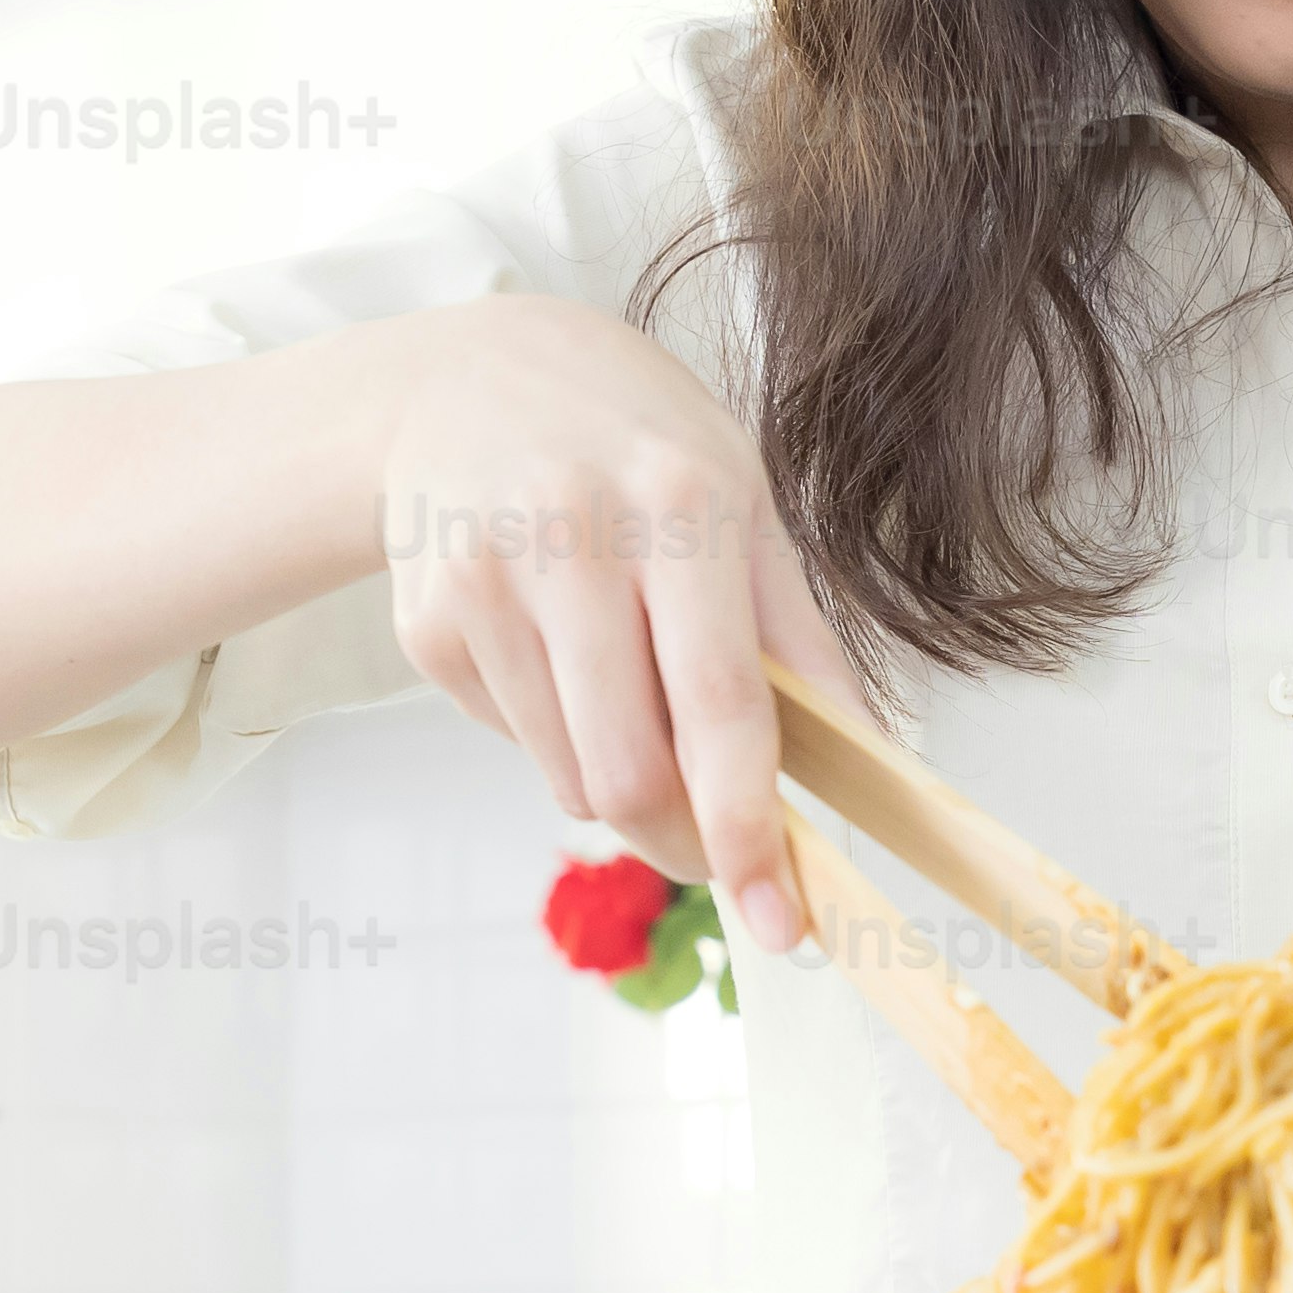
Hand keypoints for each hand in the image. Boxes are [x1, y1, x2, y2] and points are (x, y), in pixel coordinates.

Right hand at [368, 299, 842, 948]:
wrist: (466, 376)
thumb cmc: (636, 445)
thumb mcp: (742, 501)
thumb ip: (799, 640)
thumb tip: (868, 764)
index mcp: (678, 505)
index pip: (719, 700)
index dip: (748, 821)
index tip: (781, 916)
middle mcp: (571, 537)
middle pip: (629, 772)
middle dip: (682, 839)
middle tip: (711, 845)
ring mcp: (483, 580)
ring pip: (569, 779)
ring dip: (617, 779)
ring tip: (623, 684)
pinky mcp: (424, 622)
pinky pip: (512, 742)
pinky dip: (552, 732)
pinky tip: (551, 643)